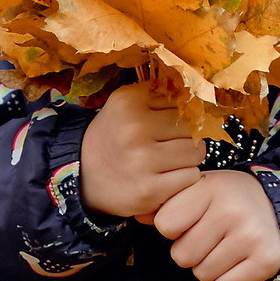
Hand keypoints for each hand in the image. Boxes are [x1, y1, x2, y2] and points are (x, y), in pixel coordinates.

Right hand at [78, 83, 202, 221]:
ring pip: (196, 152)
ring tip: (169, 161)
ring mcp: (142, 161)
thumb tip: (194, 91)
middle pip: (191, 127)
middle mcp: (134, 130)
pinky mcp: (150, 190)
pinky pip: (191, 176)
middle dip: (184, 136)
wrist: (83, 176)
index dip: (177, 115)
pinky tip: (167, 177)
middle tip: (166, 145)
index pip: (181, 102)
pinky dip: (184, 178)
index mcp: (129, 103)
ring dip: (188, 158)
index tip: (163, 125)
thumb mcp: (124, 103)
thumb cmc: (113, 137)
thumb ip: (156, 91)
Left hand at [152, 167, 279, 280]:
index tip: (191, 219)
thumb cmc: (227, 200)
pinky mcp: (265, 261)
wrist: (277, 209)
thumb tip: (139, 216)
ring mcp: (250, 236)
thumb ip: (167, 203)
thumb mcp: (198, 189)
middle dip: (191, 250)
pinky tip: (238, 260)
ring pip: (202, 274)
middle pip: (181, 255)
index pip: (165, 224)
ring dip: (209, 266)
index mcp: (210, 187)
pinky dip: (227, 280)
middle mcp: (231, 210)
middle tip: (211, 235)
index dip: (174, 227)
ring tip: (225, 246)